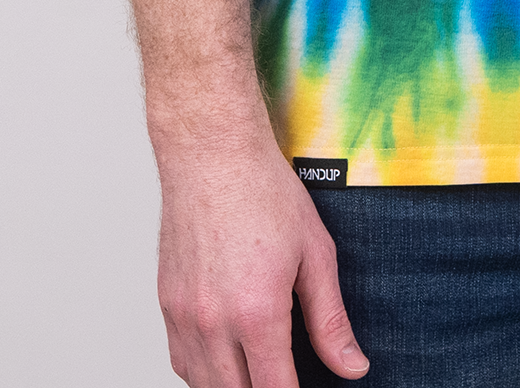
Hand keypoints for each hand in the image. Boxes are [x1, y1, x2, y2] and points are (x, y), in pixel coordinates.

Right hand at [155, 125, 368, 385]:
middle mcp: (213, 322)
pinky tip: (227, 356)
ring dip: (233, 385)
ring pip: (202, 385)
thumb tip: (352, 366)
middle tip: (287, 373)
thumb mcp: (316, 253)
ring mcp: (184, 316)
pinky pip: (181, 360)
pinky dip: (204, 370)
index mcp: (257, 313)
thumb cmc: (264, 192)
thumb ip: (331, 319)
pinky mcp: (167, 304)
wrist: (213, 154)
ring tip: (261, 367)